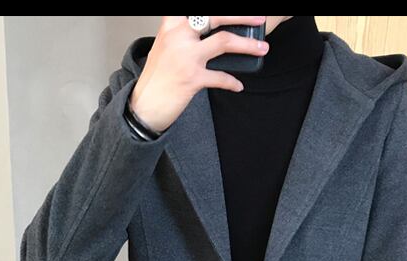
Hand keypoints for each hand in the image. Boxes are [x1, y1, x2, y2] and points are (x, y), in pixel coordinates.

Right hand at [129, 15, 269, 132]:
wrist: (143, 106)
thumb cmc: (157, 77)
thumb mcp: (166, 46)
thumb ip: (185, 34)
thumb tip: (214, 32)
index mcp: (172, 24)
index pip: (198, 9)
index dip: (223, 10)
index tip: (237, 12)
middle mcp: (178, 36)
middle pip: (216, 16)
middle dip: (242, 15)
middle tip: (260, 17)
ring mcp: (185, 57)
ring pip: (224, 42)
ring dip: (248, 45)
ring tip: (263, 48)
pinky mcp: (192, 78)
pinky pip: (221, 77)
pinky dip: (232, 81)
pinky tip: (239, 85)